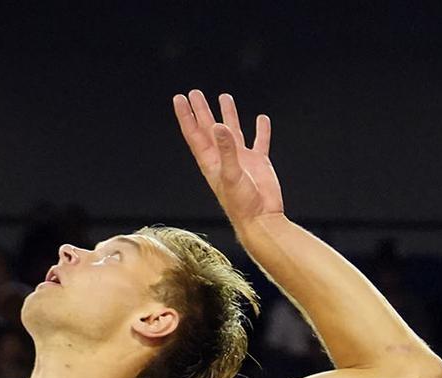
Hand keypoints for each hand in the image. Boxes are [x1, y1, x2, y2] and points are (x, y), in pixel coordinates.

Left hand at [172, 90, 284, 224]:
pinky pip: (259, 141)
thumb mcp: (231, 175)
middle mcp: (223, 158)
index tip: (180, 99)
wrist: (261, 220)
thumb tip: (219, 126)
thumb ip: (226, 150)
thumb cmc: (241, 204)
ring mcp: (241, 159)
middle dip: (201, 111)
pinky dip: (260, 130)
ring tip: (224, 98)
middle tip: (195, 93)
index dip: (186, 116)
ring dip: (228, 115)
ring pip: (232, 132)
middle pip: (209, 129)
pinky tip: (261, 119)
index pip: (195, 133)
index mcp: (211, 162)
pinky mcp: (258, 163)